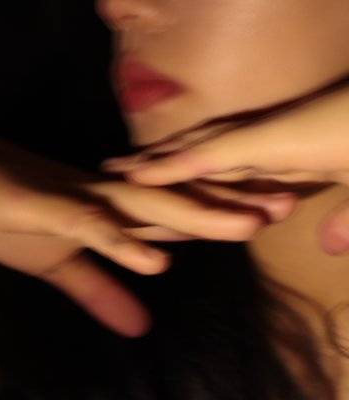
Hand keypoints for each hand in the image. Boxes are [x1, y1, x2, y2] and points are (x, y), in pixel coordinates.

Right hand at [0, 131, 295, 336]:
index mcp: (115, 210)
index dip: (223, 212)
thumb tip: (143, 326)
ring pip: (148, 207)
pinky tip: (157, 258)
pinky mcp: (48, 208)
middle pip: (179, 203)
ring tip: (247, 225)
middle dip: (232, 205)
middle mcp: (109, 199)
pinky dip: (121, 242)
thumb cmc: (16, 216)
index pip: (178, 212)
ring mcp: (81, 201)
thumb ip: (103, 291)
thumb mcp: (61, 266)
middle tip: (286, 203)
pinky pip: (89, 226)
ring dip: (197, 216)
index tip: (267, 213)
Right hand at [101, 85, 348, 254]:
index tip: (131, 174)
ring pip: (209, 139)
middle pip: (200, 141)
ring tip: (139, 162)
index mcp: (283, 141)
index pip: (214, 154)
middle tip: (115, 165)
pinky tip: (189, 160)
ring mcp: (271, 127)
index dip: (173, 165)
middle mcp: (266, 131)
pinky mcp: (278, 129)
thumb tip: (327, 248)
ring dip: (172, 151)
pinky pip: (227, 142)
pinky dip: (199, 151)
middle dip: (157, 154)